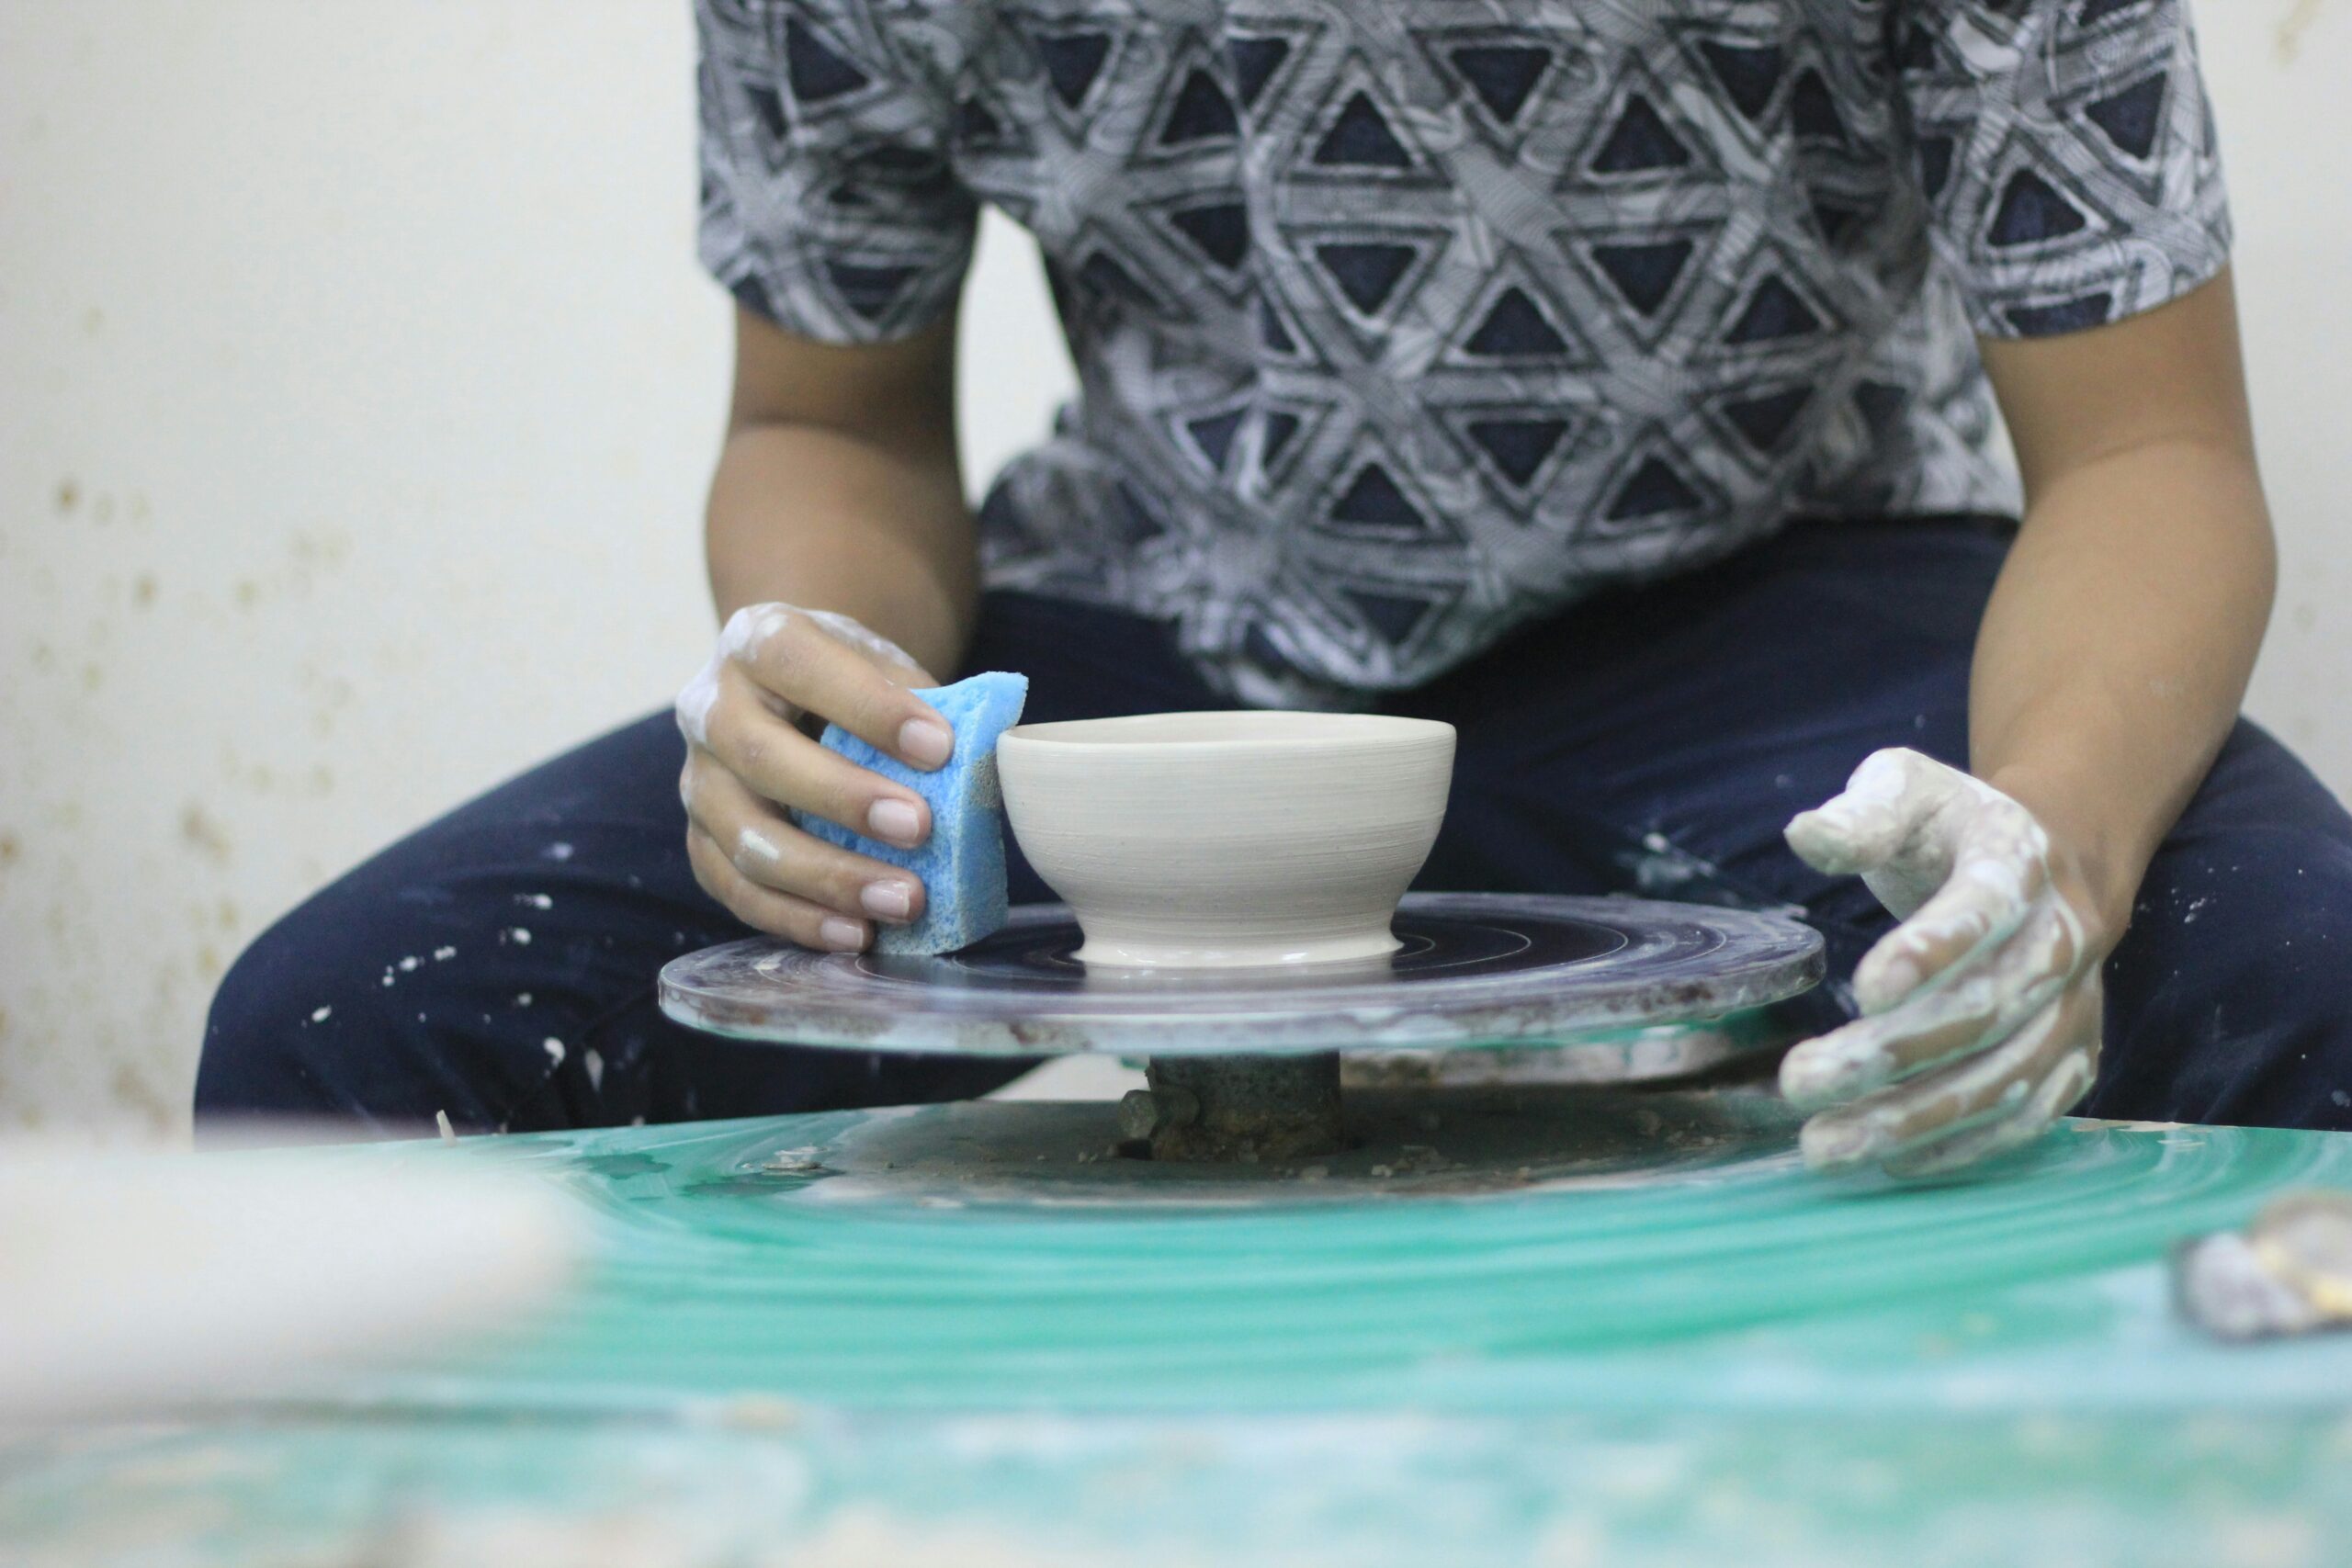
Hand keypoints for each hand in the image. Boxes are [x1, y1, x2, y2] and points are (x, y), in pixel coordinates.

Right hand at [675, 604, 952, 951]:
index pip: (798, 662)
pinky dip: (799, 919)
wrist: (794, 699)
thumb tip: (982, 758)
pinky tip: (858, 934)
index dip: (867, 706)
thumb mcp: (884, 666)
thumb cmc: (852, 685)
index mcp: (757, 641)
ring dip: (829, 877)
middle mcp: (709, 706)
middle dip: (844, 799)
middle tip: (921, 829)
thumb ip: (923, 701)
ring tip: (906, 900)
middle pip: (760, 756)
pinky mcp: (700, 842)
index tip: (940, 746)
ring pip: (745, 837)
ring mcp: (697, 780)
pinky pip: (737, 891)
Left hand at [1779, 748, 2105, 1176]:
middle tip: (1800, 1081)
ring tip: (1824, 1144)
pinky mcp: (2073, 1056)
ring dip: (1915, 1118)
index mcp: (2020, 859)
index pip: (1985, 907)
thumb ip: (1862, 814)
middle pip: (1987, 1008)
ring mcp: (2075, 1005)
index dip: (1933, 949)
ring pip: (2006, 1077)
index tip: (1865, 988)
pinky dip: (1964, 1146)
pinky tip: (1890, 1159)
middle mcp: (2063, 937)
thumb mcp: (1906, 788)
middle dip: (1893, 1053)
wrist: (2055, 858)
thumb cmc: (1953, 827)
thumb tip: (1806, 834)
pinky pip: (2027, 1116)